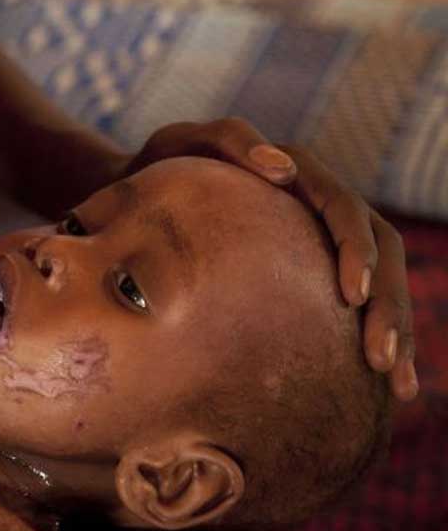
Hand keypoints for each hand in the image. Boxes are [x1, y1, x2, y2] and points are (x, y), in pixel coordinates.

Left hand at [126, 118, 417, 400]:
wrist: (134, 197)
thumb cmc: (155, 169)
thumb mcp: (182, 142)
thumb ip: (230, 140)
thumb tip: (284, 170)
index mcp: (299, 177)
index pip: (345, 211)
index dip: (356, 251)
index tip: (350, 297)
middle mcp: (319, 209)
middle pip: (379, 253)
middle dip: (388, 306)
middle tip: (380, 360)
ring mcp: (318, 244)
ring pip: (379, 285)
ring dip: (394, 331)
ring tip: (398, 385)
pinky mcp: (310, 276)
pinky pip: (354, 309)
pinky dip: (374, 341)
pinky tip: (389, 390)